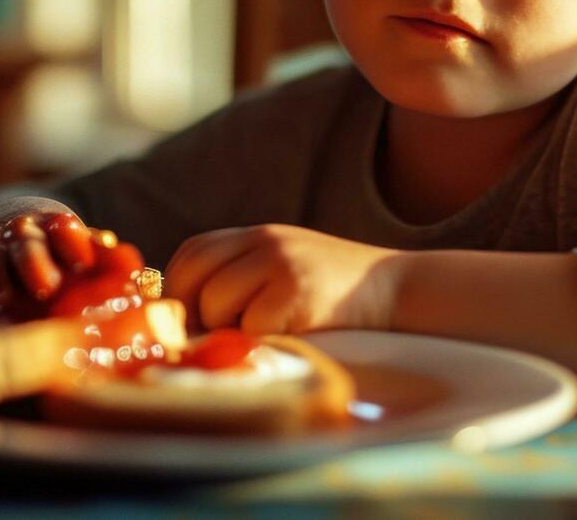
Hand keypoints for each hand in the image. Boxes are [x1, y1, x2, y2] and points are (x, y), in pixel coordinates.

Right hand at [0, 209, 96, 318]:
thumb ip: (101, 263)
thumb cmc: (60, 253)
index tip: (83, 265)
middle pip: (24, 244)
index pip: (63, 231)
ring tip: (8, 302)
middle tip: (46, 287)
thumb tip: (127, 285)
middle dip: (33, 264)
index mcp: (53, 226)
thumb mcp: (81, 250)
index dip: (73, 246)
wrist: (15, 234)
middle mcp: (20, 234)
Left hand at [163, 224, 401, 334]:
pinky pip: (251, 326)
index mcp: (256, 235)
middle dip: (193, 313)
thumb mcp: (284, 269)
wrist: (396, 289)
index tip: (191, 321)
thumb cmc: (335, 295)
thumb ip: (241, 279)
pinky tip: (290, 336)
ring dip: (229, 331)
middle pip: (193, 275)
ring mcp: (280, 261)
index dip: (180, 290)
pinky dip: (262, 341)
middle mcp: (264, 240)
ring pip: (215, 302)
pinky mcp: (297, 290)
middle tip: (214, 338)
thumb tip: (182, 321)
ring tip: (264, 334)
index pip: (191, 254)